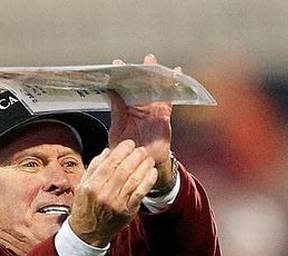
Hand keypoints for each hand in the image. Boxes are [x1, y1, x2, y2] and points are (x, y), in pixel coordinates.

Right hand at [67, 140, 157, 246]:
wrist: (89, 232)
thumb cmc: (85, 207)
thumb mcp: (82, 186)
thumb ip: (94, 167)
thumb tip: (108, 151)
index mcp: (92, 185)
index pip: (109, 163)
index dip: (121, 151)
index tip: (129, 143)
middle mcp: (104, 194)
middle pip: (123, 170)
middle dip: (135, 156)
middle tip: (141, 149)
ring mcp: (117, 203)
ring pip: (133, 180)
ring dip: (143, 167)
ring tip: (148, 158)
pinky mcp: (127, 211)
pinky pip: (140, 193)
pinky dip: (148, 181)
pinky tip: (152, 172)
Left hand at [108, 53, 177, 192]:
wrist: (141, 165)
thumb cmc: (126, 151)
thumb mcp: (117, 132)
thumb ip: (116, 112)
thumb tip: (111, 93)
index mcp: (125, 110)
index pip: (122, 90)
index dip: (120, 77)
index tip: (117, 65)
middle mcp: (138, 108)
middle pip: (139, 85)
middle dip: (140, 71)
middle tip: (142, 58)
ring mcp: (151, 111)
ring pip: (153, 90)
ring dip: (155, 75)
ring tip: (154, 61)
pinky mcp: (163, 117)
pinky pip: (168, 100)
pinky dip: (172, 88)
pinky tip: (176, 75)